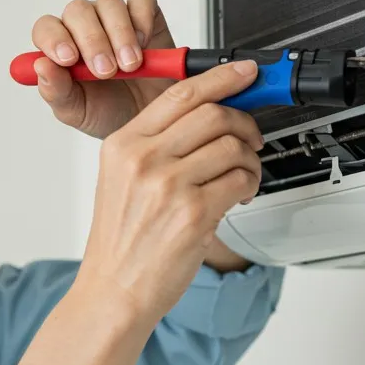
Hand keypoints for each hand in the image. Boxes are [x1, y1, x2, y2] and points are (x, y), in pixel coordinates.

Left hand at [30, 0, 177, 139]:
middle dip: (92, 40)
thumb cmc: (107, 112)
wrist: (148, 115)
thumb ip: (56, 90)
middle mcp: (84, 25)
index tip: (68, 60)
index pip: (46, 28)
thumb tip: (41, 66)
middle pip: (78, 11)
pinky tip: (144, 43)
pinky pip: (140, 0)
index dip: (54, 38)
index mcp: (60, 45)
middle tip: (106, 71)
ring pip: (109, 3)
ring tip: (130, 64)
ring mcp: (114, 16)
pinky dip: (142, 18)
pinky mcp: (144, 12)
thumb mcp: (77, 111)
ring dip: (119, 33)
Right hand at [75, 61, 263, 327]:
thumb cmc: (122, 239)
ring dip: (251, 160)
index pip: (180, 94)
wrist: (114, 290)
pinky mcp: (193, 213)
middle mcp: (143, 159)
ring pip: (232, 146)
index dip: (222, 78)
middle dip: (244, 122)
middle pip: (212, 113)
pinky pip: (240, 180)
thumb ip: (157, 143)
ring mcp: (168, 186)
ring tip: (245, 176)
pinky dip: (250, 184)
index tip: (245, 74)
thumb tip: (210, 113)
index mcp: (122, 144)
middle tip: (251, 137)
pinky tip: (240, 194)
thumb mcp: (121, 178)